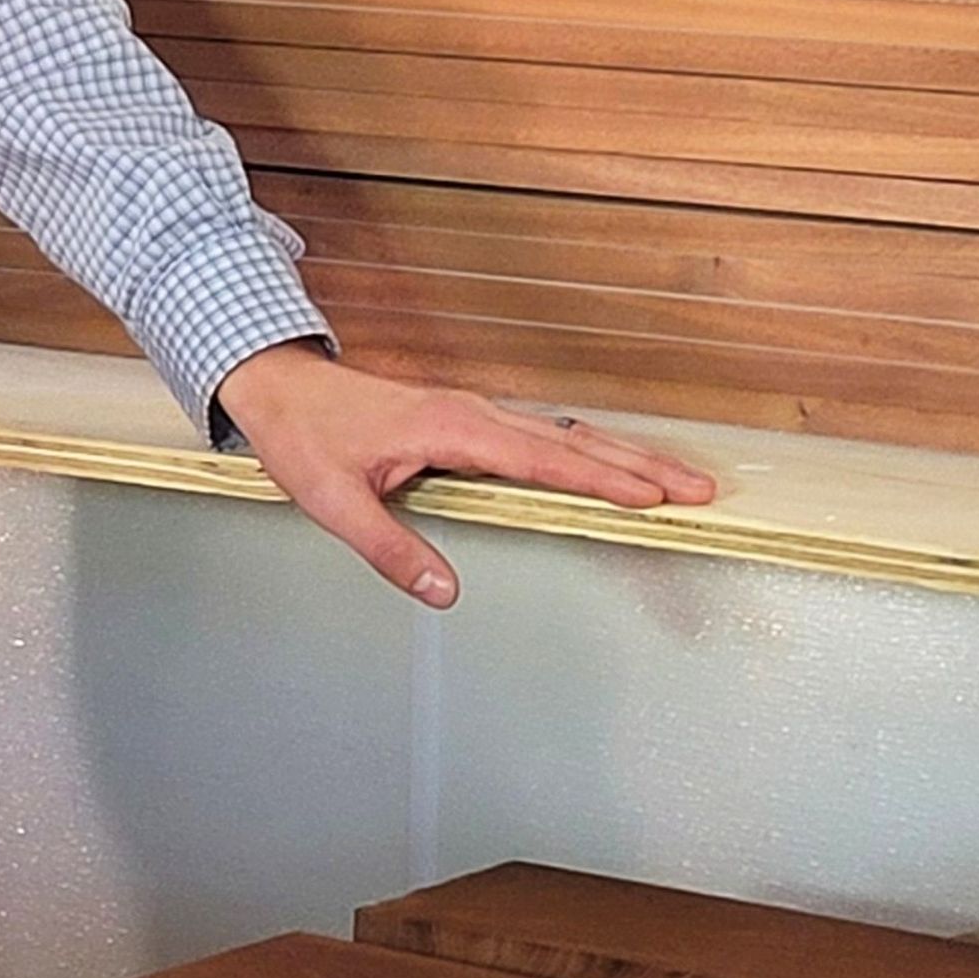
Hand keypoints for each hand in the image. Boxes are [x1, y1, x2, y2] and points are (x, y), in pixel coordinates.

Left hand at [213, 342, 716, 608]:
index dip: (602, 477)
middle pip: (571, 440)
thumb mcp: (333, 500)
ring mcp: (471, 414)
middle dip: (639, 464)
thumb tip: (447, 593)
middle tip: (701, 489)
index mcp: (450, 429)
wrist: (277, 385)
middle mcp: (471, 414)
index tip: (655, 494)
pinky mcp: (464, 421)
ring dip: (620, 455)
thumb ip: (391, 549)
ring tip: (676, 480)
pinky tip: (606, 466)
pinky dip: (584, 452)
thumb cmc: (303, 437)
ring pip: (561, 434)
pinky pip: (538, 437)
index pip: (542, 457)